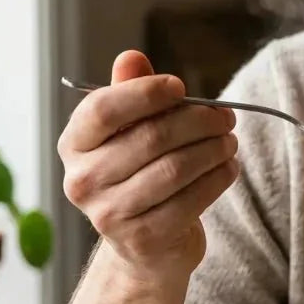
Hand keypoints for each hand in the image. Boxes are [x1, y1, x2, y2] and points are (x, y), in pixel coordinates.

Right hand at [59, 50, 239, 279]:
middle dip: (198, 121)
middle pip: (151, 137)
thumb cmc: (139, 175)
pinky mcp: (143, 238)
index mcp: (73, 145)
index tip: (181, 87)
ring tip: (229, 142)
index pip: (103, 109)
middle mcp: (83, 181)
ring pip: (176, 168)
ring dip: (213, 150)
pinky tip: (228, 168)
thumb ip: (130, 94)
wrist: (145, 247)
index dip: (145, 92)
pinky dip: (217, 179)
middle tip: (226, 118)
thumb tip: (131, 56)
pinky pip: (191, 199)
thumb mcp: (129, 132)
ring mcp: (110, 214)